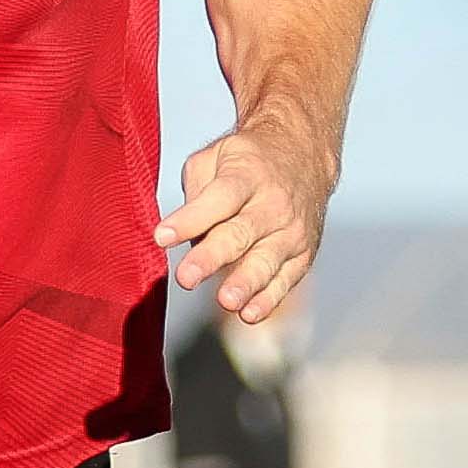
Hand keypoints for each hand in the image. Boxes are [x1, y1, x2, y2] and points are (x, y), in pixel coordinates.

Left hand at [156, 105, 334, 322]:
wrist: (305, 154)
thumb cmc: (249, 161)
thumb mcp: (217, 155)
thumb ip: (196, 189)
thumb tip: (185, 234)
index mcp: (247, 174)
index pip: (218, 198)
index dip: (190, 219)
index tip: (162, 236)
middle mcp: (273, 203)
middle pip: (240, 233)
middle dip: (212, 257)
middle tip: (186, 278)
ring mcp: (291, 231)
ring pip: (266, 260)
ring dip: (245, 283)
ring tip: (226, 301)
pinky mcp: (303, 254)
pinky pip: (285, 280)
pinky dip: (268, 299)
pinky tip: (249, 314)